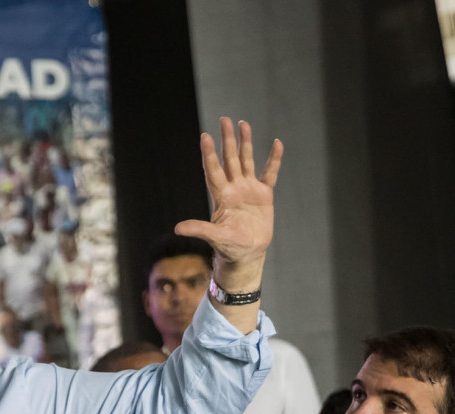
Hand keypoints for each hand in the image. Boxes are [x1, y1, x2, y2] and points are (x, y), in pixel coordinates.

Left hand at [175, 117, 282, 271]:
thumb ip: (199, 229)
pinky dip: (273, 160)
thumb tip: (178, 229)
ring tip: (243, 123)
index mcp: (221, 196)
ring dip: (245, 143)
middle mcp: (233, 188)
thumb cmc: (228, 247)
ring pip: (246, 161)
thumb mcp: (214, 237)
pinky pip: (269, 173)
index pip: (213, 170)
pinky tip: (276, 144)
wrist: (247, 253)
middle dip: (227, 140)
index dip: (209, 154)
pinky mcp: (263, 195)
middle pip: (229, 159)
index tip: (204, 136)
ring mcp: (248, 189)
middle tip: (225, 119)